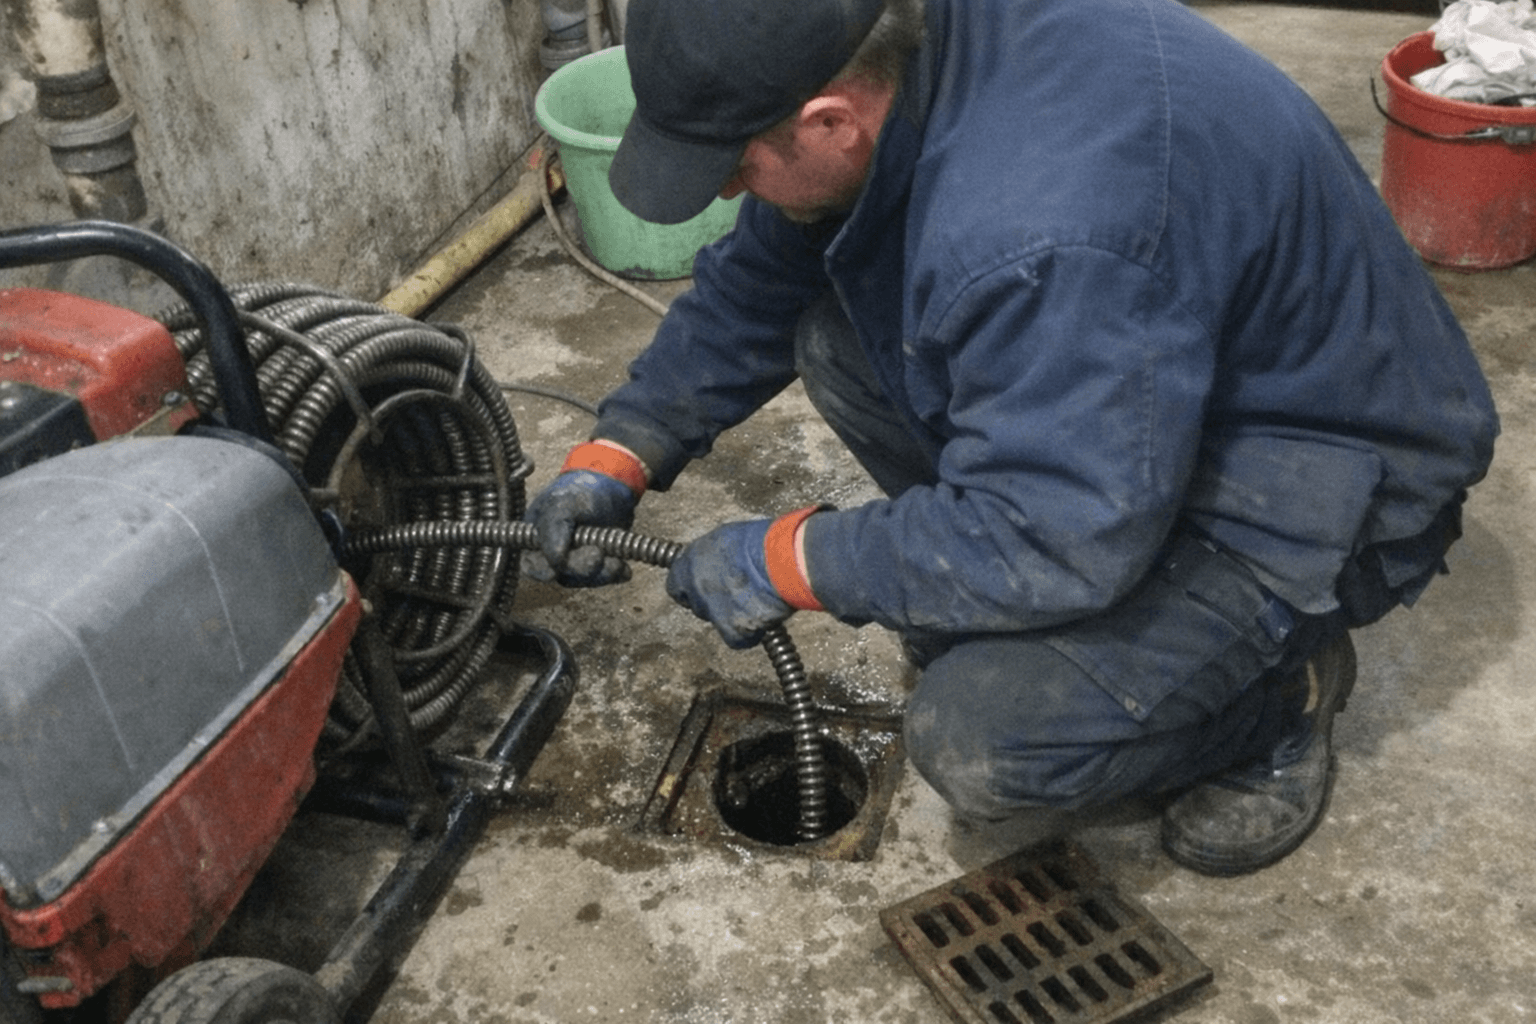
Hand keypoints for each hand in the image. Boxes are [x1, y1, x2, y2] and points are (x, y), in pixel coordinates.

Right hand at [522, 469, 638, 585]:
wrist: (613, 488)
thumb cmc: (581, 490)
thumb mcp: (563, 502)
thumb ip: (553, 528)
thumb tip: (555, 559)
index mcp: (535, 538)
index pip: (532, 563)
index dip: (542, 570)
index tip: (558, 568)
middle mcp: (553, 554)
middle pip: (561, 575)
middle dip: (580, 568)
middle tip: (597, 555)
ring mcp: (576, 561)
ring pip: (584, 579)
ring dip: (602, 573)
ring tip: (617, 561)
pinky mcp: (597, 565)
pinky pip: (603, 577)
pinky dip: (615, 573)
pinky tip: (624, 569)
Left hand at [665, 519, 793, 648]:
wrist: (781, 561)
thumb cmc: (762, 542)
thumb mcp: (729, 538)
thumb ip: (717, 555)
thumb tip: (721, 561)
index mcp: (691, 561)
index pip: (676, 584)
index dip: (690, 587)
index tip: (702, 588)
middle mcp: (696, 587)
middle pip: (697, 604)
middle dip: (714, 602)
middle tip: (737, 595)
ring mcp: (712, 610)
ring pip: (717, 622)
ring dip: (733, 616)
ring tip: (756, 602)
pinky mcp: (731, 631)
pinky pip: (738, 639)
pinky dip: (750, 633)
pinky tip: (764, 617)